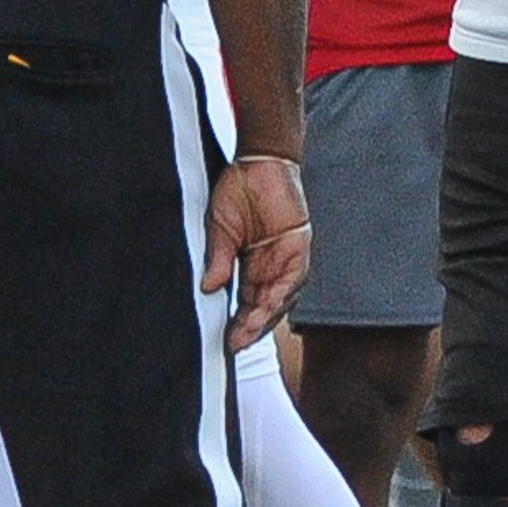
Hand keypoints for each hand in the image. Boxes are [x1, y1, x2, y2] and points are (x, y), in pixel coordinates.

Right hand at [206, 153, 309, 348]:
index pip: (245, 303)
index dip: (236, 322)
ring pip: (280, 298)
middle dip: (250, 327)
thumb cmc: (237, 191)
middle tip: (234, 343)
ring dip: (264, 316)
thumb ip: (217, 258)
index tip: (224, 341)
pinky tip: (267, 307)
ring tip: (247, 331)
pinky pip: (294, 277)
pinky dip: (281, 293)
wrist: (259, 163)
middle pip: (264, 307)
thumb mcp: (219, 228)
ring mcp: (287, 259)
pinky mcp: (299, 247)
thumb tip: (208, 287)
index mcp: (250, 266)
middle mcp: (270, 268)